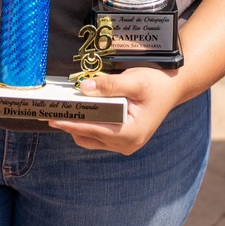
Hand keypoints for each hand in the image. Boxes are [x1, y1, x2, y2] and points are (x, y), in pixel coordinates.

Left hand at [46, 67, 180, 154]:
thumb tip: (83, 88)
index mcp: (130, 134)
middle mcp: (127, 144)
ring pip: (92, 139)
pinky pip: (99, 136)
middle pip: (89, 137)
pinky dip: (88, 125)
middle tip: (50, 112)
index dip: (70, 123)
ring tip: (62, 110)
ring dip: (78, 126)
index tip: (51, 118)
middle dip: (70, 124)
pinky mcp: (124, 139)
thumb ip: (109, 85)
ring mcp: (126, 144)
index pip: (92, 129)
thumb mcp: (134, 80)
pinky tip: (80, 112)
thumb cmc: (156, 83)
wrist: (174, 86)